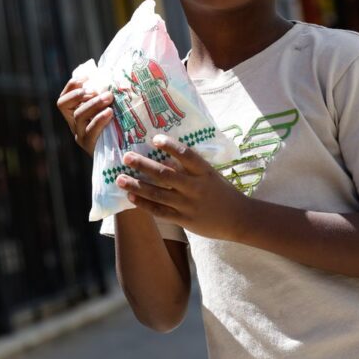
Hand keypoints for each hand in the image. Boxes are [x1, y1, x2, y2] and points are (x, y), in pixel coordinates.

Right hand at [57, 78, 113, 155]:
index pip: (63, 97)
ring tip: (109, 97)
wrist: (122, 152)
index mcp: (74, 113)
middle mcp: (73, 124)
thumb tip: (107, 74)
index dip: (72, 86)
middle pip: (63, 105)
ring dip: (93, 103)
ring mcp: (80, 135)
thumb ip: (103, 95)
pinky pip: (91, 130)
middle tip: (97, 90)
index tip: (87, 78)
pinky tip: (110, 112)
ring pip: (78, 116)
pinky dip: (99, 119)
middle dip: (79, 94)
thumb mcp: (107, 108)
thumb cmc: (117, 125)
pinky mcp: (89, 145)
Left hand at [116, 135, 248, 240]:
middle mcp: (196, 188)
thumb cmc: (220, 191)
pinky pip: (160, 211)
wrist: (239, 218)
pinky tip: (131, 196)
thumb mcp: (209, 175)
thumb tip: (162, 154)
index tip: (155, 138)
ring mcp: (189, 205)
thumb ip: (189, 167)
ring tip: (119, 178)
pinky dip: (144, 204)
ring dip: (137, 185)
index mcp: (204, 172)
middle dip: (143, 165)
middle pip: (166, 174)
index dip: (171, 146)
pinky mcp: (184, 220)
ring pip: (158, 194)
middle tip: (126, 156)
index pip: (187, 155)